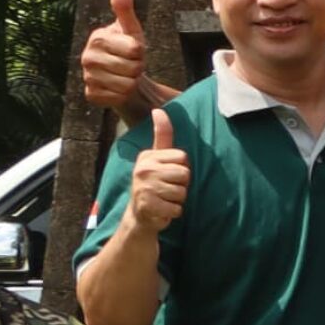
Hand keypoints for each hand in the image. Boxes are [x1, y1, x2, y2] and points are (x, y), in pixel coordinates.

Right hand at [78, 0, 154, 111]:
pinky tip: (119, 88)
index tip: (135, 51)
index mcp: (97, 38)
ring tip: (127, 76)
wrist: (121, 76)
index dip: (141, 52)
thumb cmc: (128, 50)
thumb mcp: (131, 30)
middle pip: (133, 68)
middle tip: (131, 65)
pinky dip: (124, 95)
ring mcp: (87, 77)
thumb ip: (125, 10)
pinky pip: (119, 98)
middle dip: (138, 67)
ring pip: (128, 85)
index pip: (136, 49)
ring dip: (133, 82)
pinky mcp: (91, 95)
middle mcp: (87, 57)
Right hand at [122, 108, 188, 234]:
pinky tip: (162, 209)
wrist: (140, 214)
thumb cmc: (153, 183)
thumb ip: (162, 134)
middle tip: (166, 188)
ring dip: (177, 199)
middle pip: (185, 174)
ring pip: (182, 192)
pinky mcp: (148, 206)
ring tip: (164, 198)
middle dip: (181, 185)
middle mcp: (143, 169)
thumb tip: (159, 110)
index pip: (183, 157)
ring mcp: (144, 188)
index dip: (181, 168)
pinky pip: (177, 208)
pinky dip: (174, 212)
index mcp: (147, 157)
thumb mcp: (156, 157)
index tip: (168, 174)